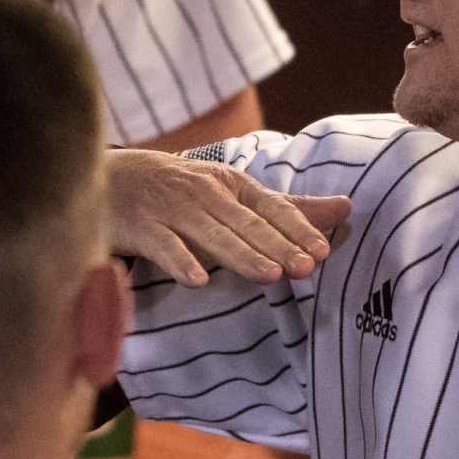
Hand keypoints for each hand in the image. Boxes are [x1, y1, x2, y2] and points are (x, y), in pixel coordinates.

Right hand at [106, 149, 351, 286]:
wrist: (112, 177)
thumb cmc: (182, 190)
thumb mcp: (235, 192)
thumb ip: (289, 206)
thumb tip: (346, 207)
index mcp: (231, 186)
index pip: (270, 207)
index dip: (296, 229)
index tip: (322, 250)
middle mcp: (205, 195)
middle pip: (247, 224)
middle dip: (278, 245)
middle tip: (306, 267)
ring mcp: (172, 210)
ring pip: (213, 236)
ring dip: (242, 255)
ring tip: (270, 276)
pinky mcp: (142, 228)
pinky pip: (164, 248)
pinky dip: (181, 262)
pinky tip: (199, 281)